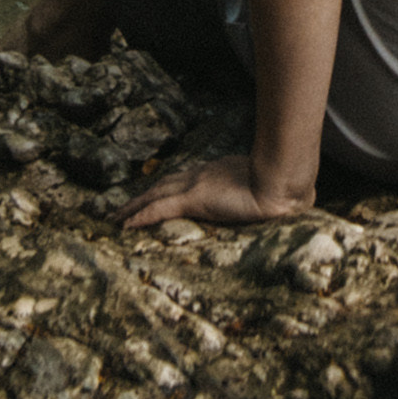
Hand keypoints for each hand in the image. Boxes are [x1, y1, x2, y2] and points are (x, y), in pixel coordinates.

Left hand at [123, 151, 312, 231]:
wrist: (282, 183)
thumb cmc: (280, 188)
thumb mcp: (264, 192)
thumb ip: (258, 196)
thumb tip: (269, 207)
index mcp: (216, 173)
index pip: (182, 180)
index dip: (164, 188)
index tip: (151, 195)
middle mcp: (201, 175)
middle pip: (162, 185)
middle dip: (141, 196)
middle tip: (121, 208)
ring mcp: (196, 185)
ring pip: (154, 195)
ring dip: (133, 206)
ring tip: (115, 218)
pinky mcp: (195, 199)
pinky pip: (158, 209)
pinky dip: (140, 216)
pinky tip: (125, 226)